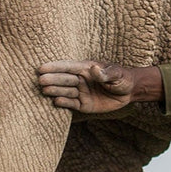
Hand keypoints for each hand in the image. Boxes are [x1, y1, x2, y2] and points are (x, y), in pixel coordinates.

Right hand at [36, 60, 160, 113]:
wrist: (129, 92)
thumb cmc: (122, 78)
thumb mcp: (117, 74)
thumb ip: (106, 73)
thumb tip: (94, 69)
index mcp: (86, 68)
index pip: (68, 67)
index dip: (55, 67)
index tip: (42, 68)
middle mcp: (80, 79)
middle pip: (63, 79)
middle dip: (52, 79)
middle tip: (41, 80)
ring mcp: (81, 92)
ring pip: (65, 91)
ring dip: (55, 90)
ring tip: (45, 90)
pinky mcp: (83, 104)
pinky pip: (71, 104)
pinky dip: (64, 103)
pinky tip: (56, 101)